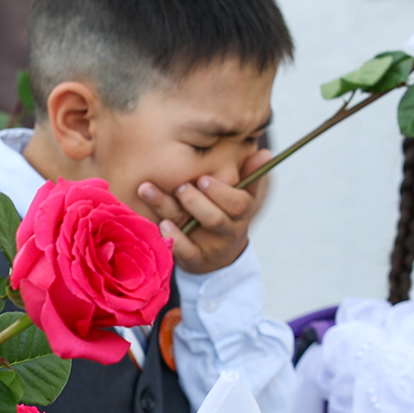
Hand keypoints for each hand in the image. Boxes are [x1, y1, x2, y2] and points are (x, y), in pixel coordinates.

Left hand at [143, 151, 268, 275]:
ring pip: (193, 230)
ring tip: (148, 190)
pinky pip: (184, 251)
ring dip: (168, 210)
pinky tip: (160, 224)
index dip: (221, 192)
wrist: (219, 257)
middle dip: (196, 202)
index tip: (203, 179)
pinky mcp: (194, 259)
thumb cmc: (227, 215)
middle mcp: (227, 229)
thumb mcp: (241, 197)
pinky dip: (173, 239)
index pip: (238, 203)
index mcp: (241, 212)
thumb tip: (265, 153)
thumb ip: (249, 176)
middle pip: (215, 218)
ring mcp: (210, 246)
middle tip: (180, 187)